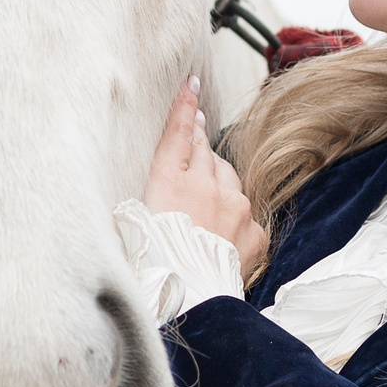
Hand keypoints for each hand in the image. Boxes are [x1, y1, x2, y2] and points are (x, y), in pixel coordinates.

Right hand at [140, 77, 263, 274]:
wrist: (189, 302)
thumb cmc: (150, 267)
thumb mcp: (133, 222)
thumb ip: (149, 192)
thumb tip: (159, 180)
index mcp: (169, 181)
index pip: (178, 133)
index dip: (185, 106)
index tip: (191, 83)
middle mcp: (206, 186)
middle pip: (205, 151)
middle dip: (199, 143)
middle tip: (192, 141)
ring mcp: (235, 207)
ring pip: (228, 178)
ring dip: (217, 183)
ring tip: (201, 207)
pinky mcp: (253, 230)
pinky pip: (245, 214)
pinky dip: (235, 219)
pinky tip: (221, 235)